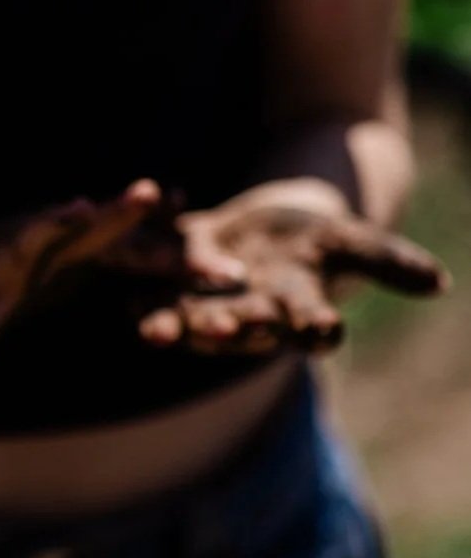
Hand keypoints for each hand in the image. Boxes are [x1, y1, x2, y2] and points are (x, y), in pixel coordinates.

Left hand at [129, 178, 448, 353]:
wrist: (264, 226)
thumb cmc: (316, 239)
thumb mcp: (350, 242)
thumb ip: (387, 262)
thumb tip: (438, 283)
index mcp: (289, 312)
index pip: (304, 326)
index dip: (312, 326)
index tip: (322, 328)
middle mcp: (239, 315)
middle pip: (233, 329)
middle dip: (224, 331)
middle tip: (217, 331)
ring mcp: (195, 298)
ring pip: (179, 316)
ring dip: (165, 322)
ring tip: (151, 331)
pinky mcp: (161, 271)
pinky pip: (145, 271)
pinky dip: (137, 263)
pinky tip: (118, 270)